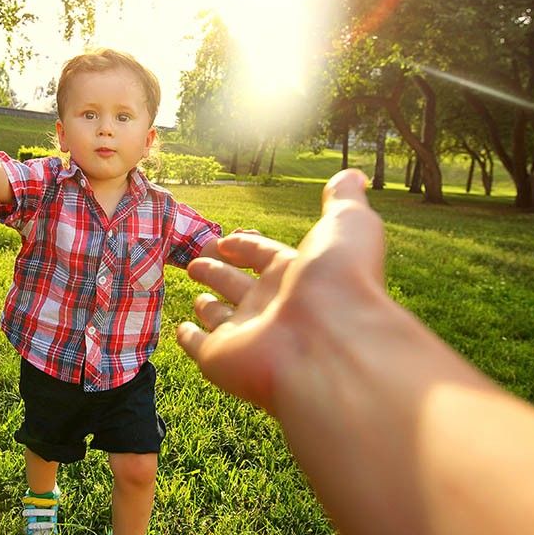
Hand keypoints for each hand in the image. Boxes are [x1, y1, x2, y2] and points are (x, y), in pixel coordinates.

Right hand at [176, 170, 384, 412]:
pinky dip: (189, 339)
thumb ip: (344, 199)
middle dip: (218, 271)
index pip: (265, 256)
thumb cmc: (340, 282)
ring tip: (196, 295)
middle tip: (198, 261)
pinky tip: (181, 331)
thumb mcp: (347, 224)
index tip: (227, 239)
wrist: (330, 344)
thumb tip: (352, 176)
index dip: (245, 246)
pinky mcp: (221, 358)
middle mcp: (273, 306)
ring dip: (208, 306)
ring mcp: (247, 334)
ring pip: (221, 316)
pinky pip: (200, 346)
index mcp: (297, 275)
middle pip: (239, 285)